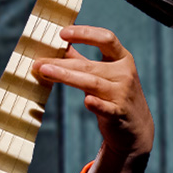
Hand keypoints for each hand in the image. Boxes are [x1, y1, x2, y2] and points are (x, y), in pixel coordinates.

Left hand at [33, 26, 153, 172]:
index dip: (85, 32)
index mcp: (121, 61)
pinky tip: (84, 101)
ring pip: (91, 84)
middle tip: (36, 63)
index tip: (61, 32)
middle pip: (89, 66)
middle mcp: (124, 76)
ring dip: (67, 79)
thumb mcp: (101, 81)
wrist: (137, 139)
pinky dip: (95, 104)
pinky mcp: (120, 118)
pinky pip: (104, 108)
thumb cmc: (113, 105)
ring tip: (42, 74)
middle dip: (61, 64)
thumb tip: (53, 47)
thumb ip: (80, 64)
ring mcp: (124, 97)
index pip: (106, 38)